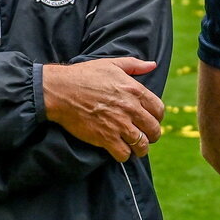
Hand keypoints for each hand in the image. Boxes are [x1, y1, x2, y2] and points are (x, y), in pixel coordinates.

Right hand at [42, 58, 164, 162]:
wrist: (60, 90)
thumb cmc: (84, 76)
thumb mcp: (111, 64)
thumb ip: (134, 65)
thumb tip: (152, 64)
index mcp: (134, 90)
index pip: (159, 110)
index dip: (156, 118)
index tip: (150, 120)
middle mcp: (130, 108)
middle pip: (153, 130)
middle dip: (151, 135)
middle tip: (144, 136)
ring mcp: (119, 124)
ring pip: (142, 145)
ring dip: (140, 148)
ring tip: (134, 148)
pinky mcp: (106, 138)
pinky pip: (124, 154)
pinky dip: (124, 155)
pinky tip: (119, 150)